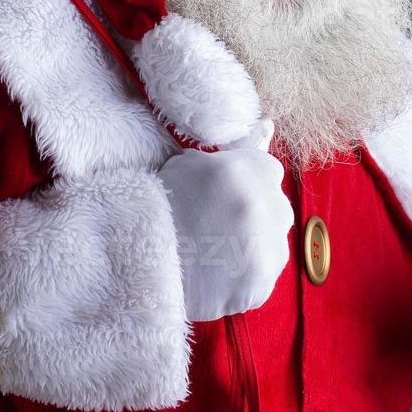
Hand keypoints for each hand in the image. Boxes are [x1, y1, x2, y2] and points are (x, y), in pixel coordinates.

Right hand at [156, 120, 293, 321]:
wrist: (135, 257)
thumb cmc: (158, 206)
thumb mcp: (189, 165)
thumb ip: (236, 149)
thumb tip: (268, 125)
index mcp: (245, 169)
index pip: (268, 171)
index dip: (244, 185)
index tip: (223, 197)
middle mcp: (264, 206)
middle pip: (276, 208)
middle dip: (253, 216)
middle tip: (216, 227)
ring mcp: (266, 249)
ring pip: (272, 245)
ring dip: (251, 249)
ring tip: (213, 255)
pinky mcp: (259, 286)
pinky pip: (261, 279)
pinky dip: (242, 280)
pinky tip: (215, 276)